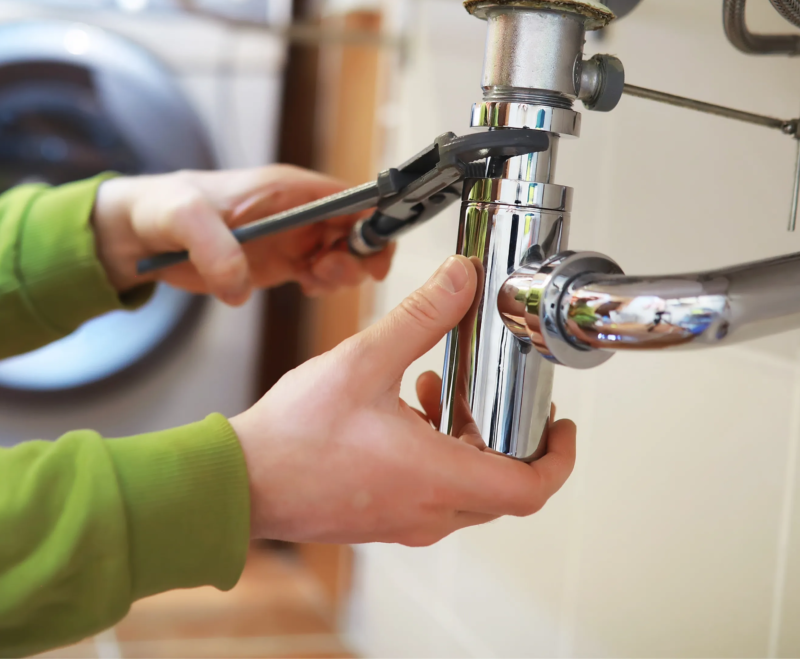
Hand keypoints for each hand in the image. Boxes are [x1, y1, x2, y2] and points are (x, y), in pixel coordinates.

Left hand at [92, 166, 393, 304]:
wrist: (139, 233)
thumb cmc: (162, 208)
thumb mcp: (182, 218)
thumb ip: (212, 246)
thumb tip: (239, 286)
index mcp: (285, 187)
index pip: (350, 196)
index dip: (373, 220)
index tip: (372, 252)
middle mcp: (297, 211)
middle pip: (357, 229)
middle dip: (359, 254)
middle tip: (326, 273)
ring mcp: (291, 238)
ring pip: (343, 255)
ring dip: (341, 273)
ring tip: (312, 281)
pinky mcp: (279, 263)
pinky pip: (319, 275)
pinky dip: (322, 285)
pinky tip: (305, 288)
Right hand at [229, 255, 575, 544]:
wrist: (238, 482)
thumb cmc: (293, 437)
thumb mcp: (364, 361)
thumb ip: (420, 317)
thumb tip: (461, 280)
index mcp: (435, 477)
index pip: (530, 488)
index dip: (558, 457)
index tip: (560, 427)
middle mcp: (427, 511)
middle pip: (501, 486)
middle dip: (505, 435)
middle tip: (492, 395)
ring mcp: (403, 520)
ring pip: (465, 489)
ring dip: (465, 439)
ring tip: (436, 389)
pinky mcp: (380, 518)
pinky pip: (430, 493)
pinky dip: (435, 454)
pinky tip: (401, 409)